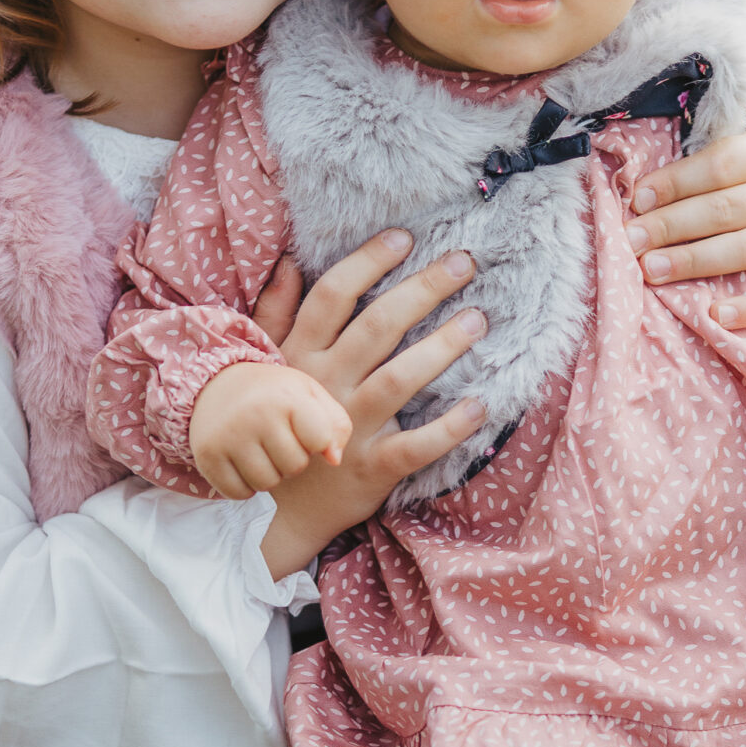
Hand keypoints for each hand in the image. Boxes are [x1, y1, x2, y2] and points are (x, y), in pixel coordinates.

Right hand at [189, 362, 352, 500]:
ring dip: (269, 474)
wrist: (217, 383)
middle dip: (292, 460)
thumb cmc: (274, 394)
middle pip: (294, 467)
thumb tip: (334, 460)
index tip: (305, 430)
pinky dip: (244, 486)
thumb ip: (336, 425)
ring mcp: (228, 436)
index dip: (317, 442)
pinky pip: (237, 493)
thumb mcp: (310, 395)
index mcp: (287, 396)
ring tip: (262, 452)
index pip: (320, 441)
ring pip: (266, 483)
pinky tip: (243, 463)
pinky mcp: (206, 455)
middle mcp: (255, 414)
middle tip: (279, 441)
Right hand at [258, 231, 489, 579]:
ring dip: (442, 346)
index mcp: (299, 356)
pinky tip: (480, 404)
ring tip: (478, 320)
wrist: (272, 509)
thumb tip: (289, 261)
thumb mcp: (265, 368)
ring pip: (400, 379)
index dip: (368, 262)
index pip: (333, 296)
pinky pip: (416, 446)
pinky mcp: (371, 468)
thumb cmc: (280, 426)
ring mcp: (348, 428)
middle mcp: (324, 386)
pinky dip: (450, 427)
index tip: (404, 237)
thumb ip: (275, 314)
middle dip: (423, 290)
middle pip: (377, 327)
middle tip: (463, 263)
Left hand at [625, 90, 745, 328]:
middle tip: (629, 239)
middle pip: (724, 208)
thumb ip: (743, 102)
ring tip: (648, 270)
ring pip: (744, 249)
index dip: (674, 181)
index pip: (720, 162)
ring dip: (692, 261)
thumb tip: (702, 46)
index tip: (634, 197)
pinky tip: (715, 317)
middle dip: (670, 224)